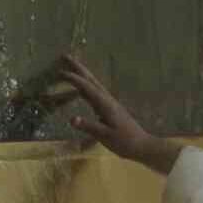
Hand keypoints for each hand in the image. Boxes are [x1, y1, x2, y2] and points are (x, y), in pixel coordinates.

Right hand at [57, 54, 180, 172]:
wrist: (141, 146)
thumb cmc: (124, 142)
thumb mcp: (105, 136)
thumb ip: (89, 127)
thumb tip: (71, 119)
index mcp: (105, 104)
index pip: (87, 88)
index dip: (74, 79)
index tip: (60, 72)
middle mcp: (107, 100)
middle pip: (91, 80)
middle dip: (78, 68)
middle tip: (65, 56)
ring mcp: (110, 103)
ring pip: (93, 84)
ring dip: (82, 75)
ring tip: (71, 67)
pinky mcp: (111, 108)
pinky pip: (95, 93)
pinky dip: (86, 86)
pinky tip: (82, 90)